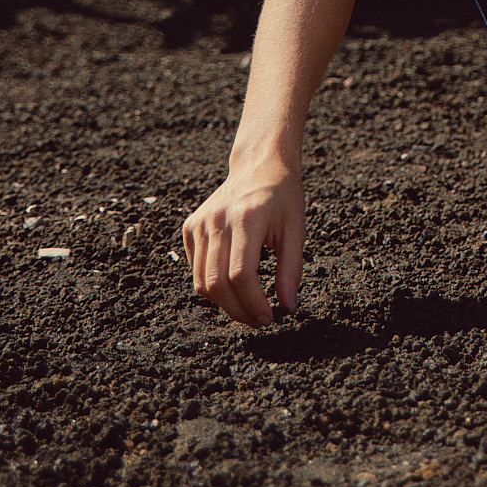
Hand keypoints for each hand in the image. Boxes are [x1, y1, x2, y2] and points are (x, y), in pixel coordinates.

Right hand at [182, 158, 303, 326]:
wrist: (260, 165)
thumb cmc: (283, 198)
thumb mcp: (296, 230)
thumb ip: (292, 270)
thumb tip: (289, 308)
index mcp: (248, 218)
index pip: (241, 275)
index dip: (254, 304)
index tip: (270, 318)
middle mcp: (218, 220)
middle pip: (217, 283)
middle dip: (238, 311)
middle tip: (259, 321)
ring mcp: (200, 223)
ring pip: (202, 282)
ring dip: (224, 305)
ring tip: (247, 308)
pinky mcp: (190, 227)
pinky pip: (196, 270)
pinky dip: (212, 286)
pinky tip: (233, 285)